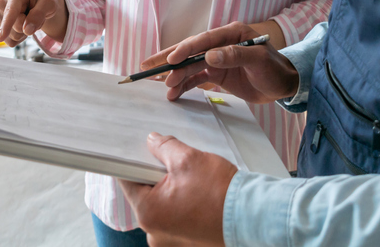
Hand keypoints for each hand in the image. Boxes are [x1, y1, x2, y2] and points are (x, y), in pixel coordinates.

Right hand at [0, 0, 68, 46]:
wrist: (39, 3)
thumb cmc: (43, 0)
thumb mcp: (49, 3)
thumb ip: (39, 14)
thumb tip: (27, 30)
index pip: (10, 12)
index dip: (6, 24)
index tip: (1, 37)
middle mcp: (2, 4)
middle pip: (15, 27)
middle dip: (28, 27)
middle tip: (34, 15)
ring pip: (12, 36)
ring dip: (24, 33)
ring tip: (28, 19)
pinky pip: (10, 42)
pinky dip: (20, 38)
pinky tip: (22, 26)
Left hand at [120, 132, 233, 246]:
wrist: (251, 216)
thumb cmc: (220, 192)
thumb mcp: (187, 159)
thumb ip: (163, 147)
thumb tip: (152, 141)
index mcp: (148, 213)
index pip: (127, 181)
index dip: (132, 162)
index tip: (138, 151)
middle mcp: (155, 232)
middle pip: (145, 194)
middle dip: (156, 175)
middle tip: (172, 161)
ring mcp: (170, 240)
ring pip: (162, 205)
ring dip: (171, 189)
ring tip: (190, 178)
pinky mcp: (186, 241)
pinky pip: (175, 216)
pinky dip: (182, 203)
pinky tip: (197, 192)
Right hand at [140, 22, 298, 104]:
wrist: (284, 85)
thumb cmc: (275, 69)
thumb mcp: (258, 60)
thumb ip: (235, 55)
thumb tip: (209, 56)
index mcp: (231, 33)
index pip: (203, 40)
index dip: (185, 49)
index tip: (171, 60)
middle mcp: (221, 44)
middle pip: (191, 50)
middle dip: (169, 59)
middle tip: (148, 66)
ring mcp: (217, 59)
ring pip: (190, 66)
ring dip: (175, 76)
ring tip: (160, 86)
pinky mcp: (217, 74)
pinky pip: (197, 78)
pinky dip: (184, 85)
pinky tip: (173, 93)